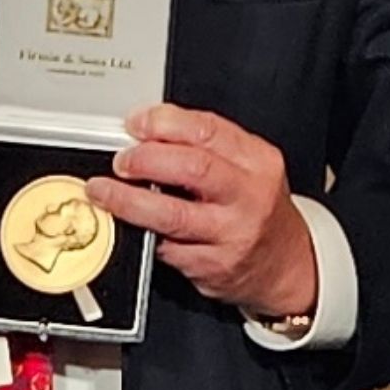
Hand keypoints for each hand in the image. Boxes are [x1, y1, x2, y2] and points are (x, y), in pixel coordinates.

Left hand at [93, 104, 312, 329]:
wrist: (285, 265)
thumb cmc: (257, 209)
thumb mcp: (248, 167)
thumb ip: (205, 148)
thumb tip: (147, 133)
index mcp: (259, 161)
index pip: (208, 131)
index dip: (164, 123)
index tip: (136, 124)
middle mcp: (250, 197)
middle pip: (193, 168)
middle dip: (146, 160)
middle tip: (121, 161)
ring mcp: (233, 234)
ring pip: (172, 215)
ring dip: (128, 201)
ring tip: (104, 192)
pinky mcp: (213, 266)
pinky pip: (167, 248)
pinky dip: (144, 235)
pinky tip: (134, 227)